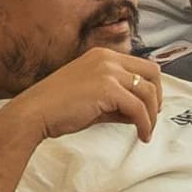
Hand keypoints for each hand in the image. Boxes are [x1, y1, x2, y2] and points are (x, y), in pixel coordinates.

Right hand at [13, 45, 164, 144]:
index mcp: (102, 56)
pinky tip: (141, 135)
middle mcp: (108, 58)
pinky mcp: (108, 89)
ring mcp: (108, 71)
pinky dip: (145, 124)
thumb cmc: (57, 108)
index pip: (141, 65)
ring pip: (148, 92)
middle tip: (153, 117)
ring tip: (147, 132)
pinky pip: (138, 108)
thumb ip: (116, 101)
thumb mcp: (93, 99)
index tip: (150, 106)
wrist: (34, 113)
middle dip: (157, 97)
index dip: (150, 87)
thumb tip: (138, 113)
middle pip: (152, 72)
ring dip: (151, 115)